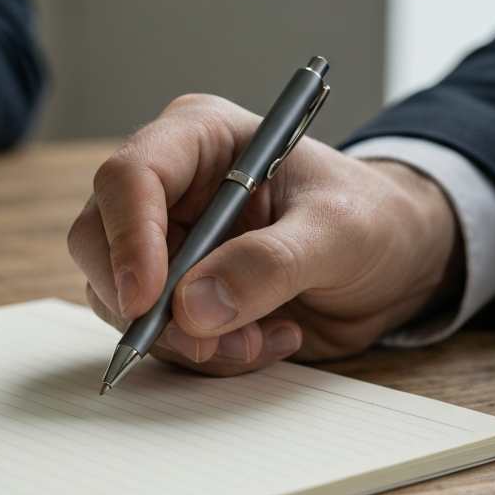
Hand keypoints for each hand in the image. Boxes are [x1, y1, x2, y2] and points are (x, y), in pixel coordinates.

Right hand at [68, 93, 463, 373]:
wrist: (394, 263)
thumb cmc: (374, 219)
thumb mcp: (340, 231)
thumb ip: (270, 263)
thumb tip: (192, 308)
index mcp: (199, 139)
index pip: (130, 176)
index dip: (128, 238)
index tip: (149, 300)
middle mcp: (169, 189)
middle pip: (99, 240)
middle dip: (147, 303)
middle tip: (204, 341)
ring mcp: (166, 243)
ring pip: (120, 299)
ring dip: (185, 339)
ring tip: (262, 338)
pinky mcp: (176, 294)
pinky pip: (157, 336)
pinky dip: (206, 354)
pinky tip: (267, 339)